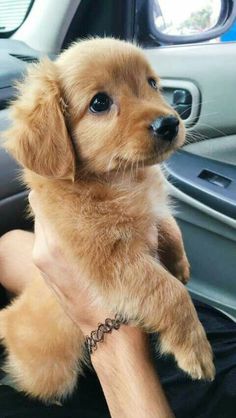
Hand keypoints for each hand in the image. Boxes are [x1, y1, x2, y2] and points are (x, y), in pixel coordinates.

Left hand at [29, 191, 173, 417]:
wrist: (114, 334)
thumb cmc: (124, 295)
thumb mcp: (131, 248)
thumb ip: (117, 219)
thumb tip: (112, 198)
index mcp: (59, 243)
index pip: (45, 198)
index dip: (60, 185)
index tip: (75, 179)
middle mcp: (44, 251)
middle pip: (42, 208)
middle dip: (60, 199)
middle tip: (80, 192)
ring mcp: (43, 263)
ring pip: (45, 225)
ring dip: (60, 216)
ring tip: (82, 213)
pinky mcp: (47, 274)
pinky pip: (48, 242)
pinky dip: (59, 233)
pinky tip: (79, 236)